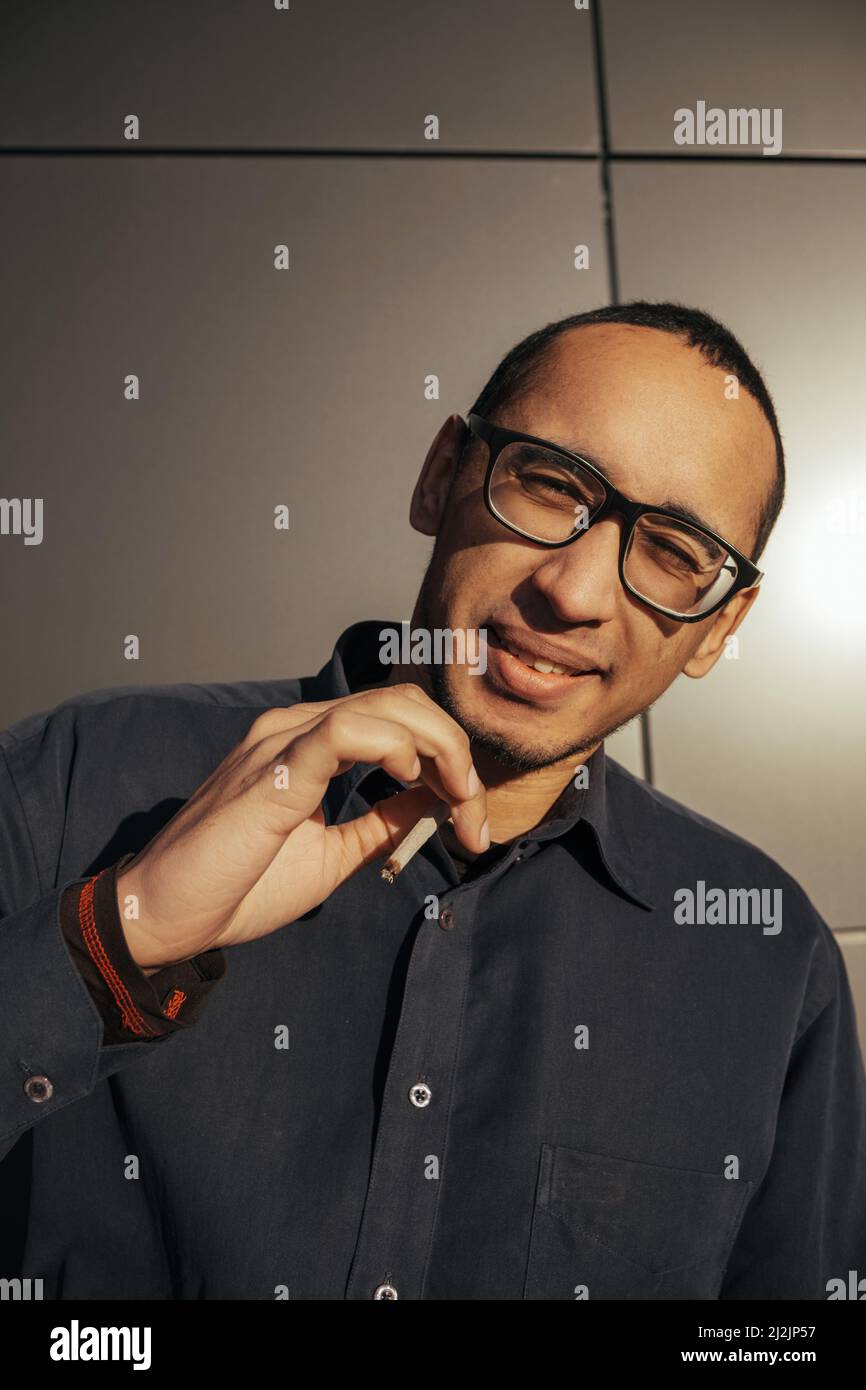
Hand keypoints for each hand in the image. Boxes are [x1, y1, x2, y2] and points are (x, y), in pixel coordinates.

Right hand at [115, 684, 488, 969]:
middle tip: (474, 810)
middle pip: (401, 701)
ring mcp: (282, 742)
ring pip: (384, 705)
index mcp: (308, 744)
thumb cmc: (238, 887)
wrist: (168, 916)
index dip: (448, 756)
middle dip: (455, 749)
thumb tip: (434, 802)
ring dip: (440, 748)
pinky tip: (410, 780)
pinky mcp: (274, 768)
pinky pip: (345, 731)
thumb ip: (380, 823)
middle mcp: (295, 729)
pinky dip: (394, 747)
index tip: (472, 817)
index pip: (396, 718)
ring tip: (459, 798)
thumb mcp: (332, 855)